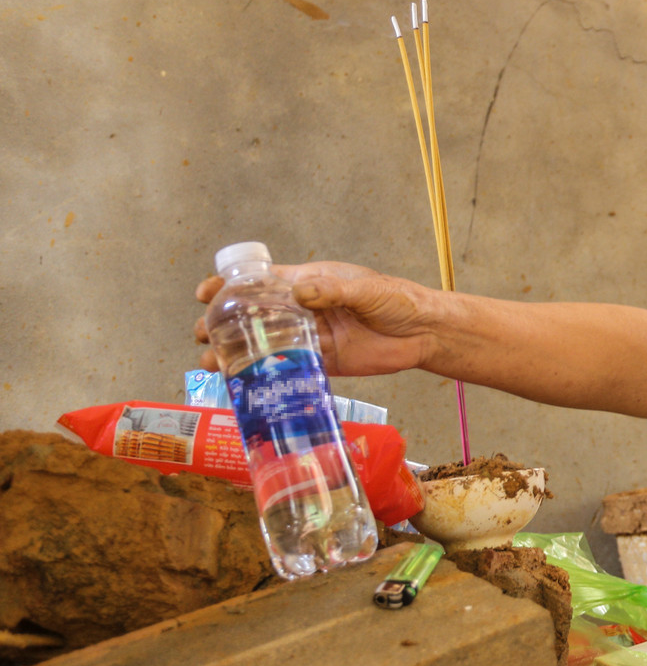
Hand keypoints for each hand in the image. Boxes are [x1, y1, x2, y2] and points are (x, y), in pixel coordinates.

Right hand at [194, 261, 441, 376]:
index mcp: (309, 283)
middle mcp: (305, 310)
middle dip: (224, 324)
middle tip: (202, 334)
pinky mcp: (325, 363)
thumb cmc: (397, 301)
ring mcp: (313, 338)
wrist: (424, 332)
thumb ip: (333, 292)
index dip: (231, 286)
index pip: (261, 282)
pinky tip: (244, 383)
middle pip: (256, 316)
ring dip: (238, 353)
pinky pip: (291, 369)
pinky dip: (267, 375)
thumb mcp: (365, 290)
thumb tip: (300, 293)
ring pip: (268, 345)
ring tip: (213, 363)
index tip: (206, 293)